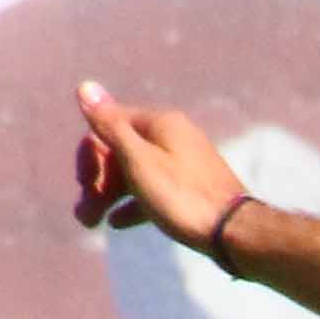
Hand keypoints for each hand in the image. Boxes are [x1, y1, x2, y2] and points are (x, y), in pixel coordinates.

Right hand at [71, 81, 243, 251]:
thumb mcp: (139, 160)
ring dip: (108, 194)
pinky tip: (117, 221)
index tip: (84, 184)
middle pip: (120, 150)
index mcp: (161, 123)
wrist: (235, 233)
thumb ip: (110, 125)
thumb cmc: (183, 196)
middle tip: (84, 213)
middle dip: (96, 179)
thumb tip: (84, 85)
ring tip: (90, 221)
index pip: (109, 124)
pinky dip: (133, 202)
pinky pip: (154, 189)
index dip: (90, 153)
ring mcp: (184, 162)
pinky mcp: (191, 187)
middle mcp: (173, 136)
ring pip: (135, 171)